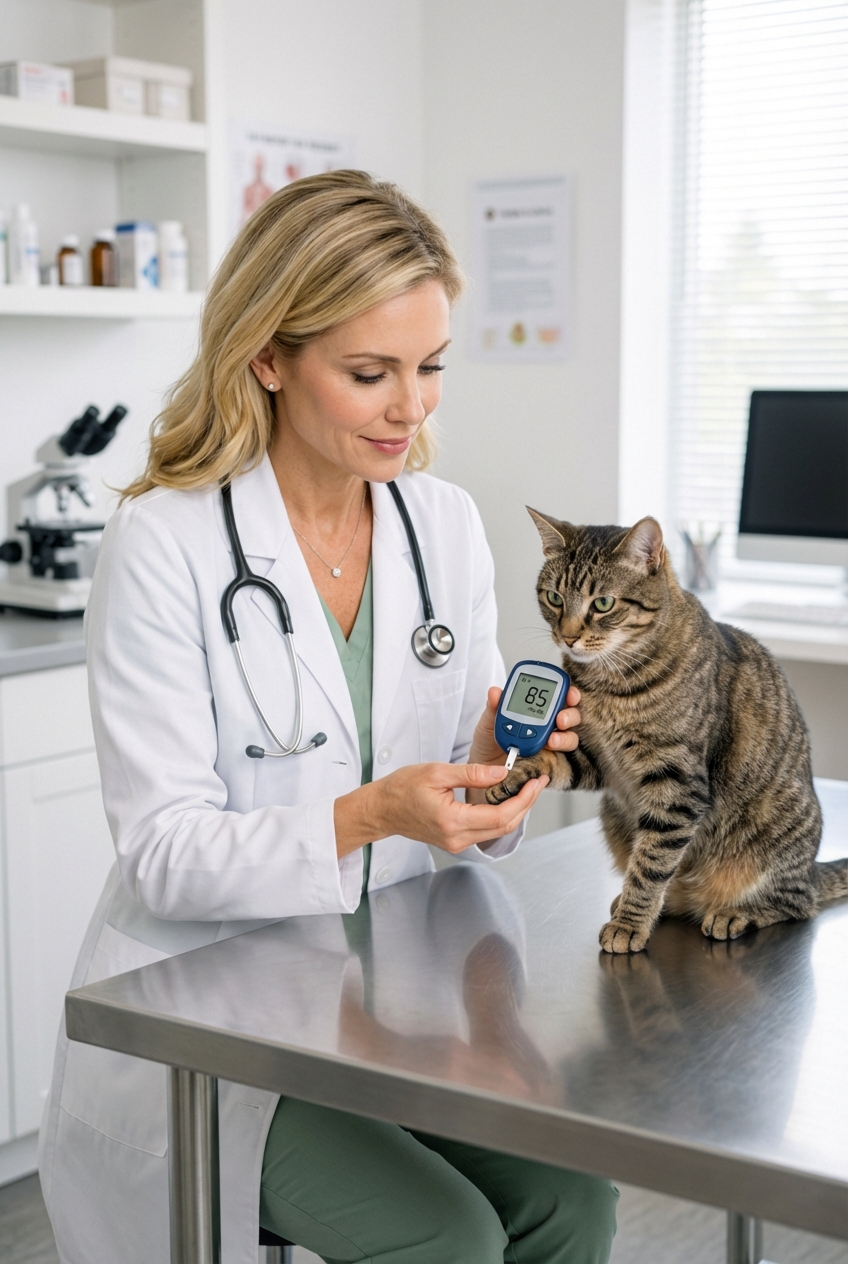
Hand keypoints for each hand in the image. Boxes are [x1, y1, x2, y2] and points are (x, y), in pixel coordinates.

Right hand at [334, 761, 548, 858]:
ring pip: (497, 831)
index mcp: (452, 820)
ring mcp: (456, 842)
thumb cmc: (402, 789)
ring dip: (516, 811)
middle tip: (537, 784)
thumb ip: (472, 773)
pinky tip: (507, 799)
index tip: (536, 783)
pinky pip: (486, 830)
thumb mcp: (437, 772)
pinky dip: (501, 815)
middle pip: (504, 827)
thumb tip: (501, 772)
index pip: (500, 815)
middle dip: (526, 805)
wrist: (381, 810)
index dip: (523, 800)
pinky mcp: (455, 840)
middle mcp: (457, 837)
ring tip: (526, 789)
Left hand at [465, 684, 580, 803]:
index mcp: (536, 708)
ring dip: (565, 737)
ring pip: (569, 737)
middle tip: (560, 720)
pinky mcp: (548, 760)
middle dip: (570, 715)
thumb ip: (494, 706)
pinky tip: (548, 751)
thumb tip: (495, 692)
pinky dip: (557, 753)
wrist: (483, 765)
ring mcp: (549, 743)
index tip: (569, 695)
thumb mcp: (488, 720)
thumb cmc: (488, 740)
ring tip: (552, 740)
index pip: (559, 697)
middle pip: (571, 716)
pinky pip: (560, 757)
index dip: (569, 694)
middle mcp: (547, 724)